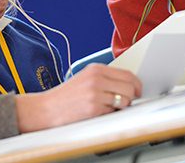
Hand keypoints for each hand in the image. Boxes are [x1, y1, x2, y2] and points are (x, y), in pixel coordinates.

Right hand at [14, 63, 141, 132]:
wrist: (46, 109)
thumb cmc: (66, 97)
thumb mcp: (85, 79)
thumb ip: (105, 79)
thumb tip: (129, 86)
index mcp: (95, 69)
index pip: (127, 74)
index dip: (137, 84)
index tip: (138, 91)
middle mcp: (96, 79)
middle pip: (130, 87)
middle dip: (131, 97)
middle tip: (123, 103)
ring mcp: (95, 93)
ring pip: (124, 101)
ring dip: (120, 107)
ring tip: (107, 108)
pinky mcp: (93, 108)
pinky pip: (113, 112)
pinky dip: (109, 115)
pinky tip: (97, 113)